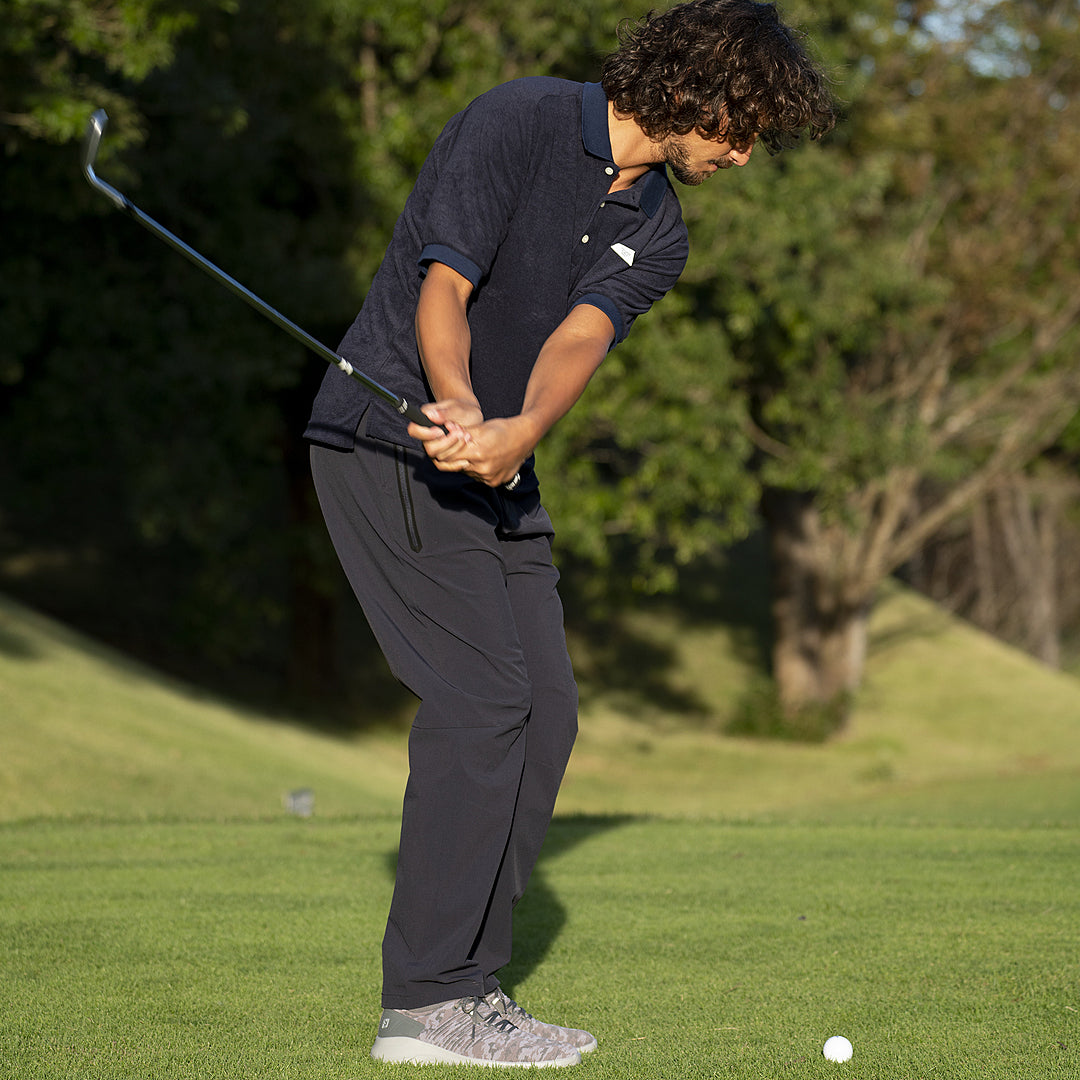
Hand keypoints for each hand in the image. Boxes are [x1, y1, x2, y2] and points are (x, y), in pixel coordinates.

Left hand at [409, 403, 535, 487]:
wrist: (525, 438)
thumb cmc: (502, 429)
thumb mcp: (480, 427)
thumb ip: (460, 431)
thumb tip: (444, 429)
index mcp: (477, 453)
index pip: (448, 455)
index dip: (446, 447)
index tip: (448, 441)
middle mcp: (482, 469)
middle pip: (455, 466)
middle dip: (452, 456)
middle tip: (456, 448)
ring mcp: (489, 478)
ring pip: (466, 472)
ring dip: (465, 463)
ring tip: (473, 452)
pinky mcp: (494, 482)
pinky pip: (478, 477)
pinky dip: (476, 469)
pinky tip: (483, 460)